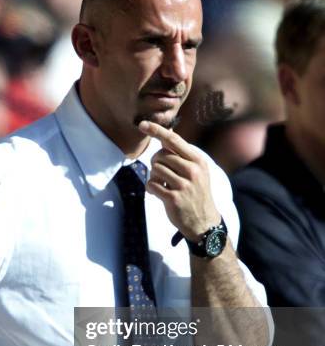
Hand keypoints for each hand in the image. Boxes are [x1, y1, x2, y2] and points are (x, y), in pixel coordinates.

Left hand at [139, 120, 220, 240]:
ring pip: (155, 169)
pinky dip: (151, 188)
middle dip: (156, 163)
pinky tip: (158, 193)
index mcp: (198, 160)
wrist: (203, 221)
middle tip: (162, 174)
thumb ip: (181, 155)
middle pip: (160, 155)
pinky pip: (152, 185)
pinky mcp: (174, 198)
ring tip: (163, 184)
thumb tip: (165, 135)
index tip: (142, 124)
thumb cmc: (195, 192)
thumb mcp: (196, 171)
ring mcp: (183, 185)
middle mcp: (193, 170)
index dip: (156, 130)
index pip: (174, 140)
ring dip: (154, 177)